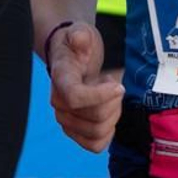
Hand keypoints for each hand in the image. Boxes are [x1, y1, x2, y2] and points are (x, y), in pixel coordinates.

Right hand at [47, 22, 122, 151]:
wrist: (74, 60)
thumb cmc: (78, 47)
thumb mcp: (80, 33)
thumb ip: (79, 35)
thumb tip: (79, 39)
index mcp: (60, 80)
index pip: (76, 97)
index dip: (100, 95)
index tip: (118, 85)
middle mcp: (59, 104)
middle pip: (94, 118)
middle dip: (114, 103)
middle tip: (115, 85)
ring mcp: (66, 121)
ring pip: (98, 132)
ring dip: (113, 115)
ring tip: (111, 97)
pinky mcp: (76, 132)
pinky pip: (95, 145)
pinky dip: (108, 132)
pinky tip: (110, 113)